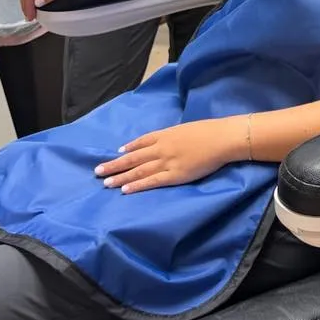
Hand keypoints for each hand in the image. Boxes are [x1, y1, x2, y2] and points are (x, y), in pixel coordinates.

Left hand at [94, 119, 244, 193]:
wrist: (221, 138)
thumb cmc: (209, 131)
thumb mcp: (187, 129)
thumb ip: (176, 136)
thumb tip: (172, 140)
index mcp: (165, 134)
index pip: (142, 142)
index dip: (129, 147)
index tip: (118, 152)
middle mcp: (161, 148)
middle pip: (133, 157)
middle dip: (115, 164)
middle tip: (98, 171)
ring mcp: (166, 162)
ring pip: (138, 170)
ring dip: (120, 177)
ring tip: (106, 182)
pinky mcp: (174, 175)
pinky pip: (151, 181)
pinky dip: (137, 185)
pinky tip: (125, 190)